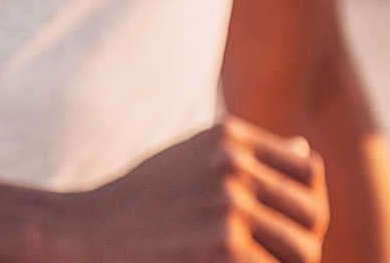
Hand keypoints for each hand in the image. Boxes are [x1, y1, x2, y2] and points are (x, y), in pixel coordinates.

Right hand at [60, 117, 328, 262]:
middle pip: (311, 214)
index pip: (308, 173)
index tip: (293, 230)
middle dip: (304, 244)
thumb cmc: (136, 203)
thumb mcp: (190, 160)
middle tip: (284, 261)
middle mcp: (234, 166)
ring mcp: (229, 207)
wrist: (77, 235)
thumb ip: (247, 156)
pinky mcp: (224, 249)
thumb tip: (306, 153)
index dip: (308, 206)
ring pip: (301, 249)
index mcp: (231, 139)